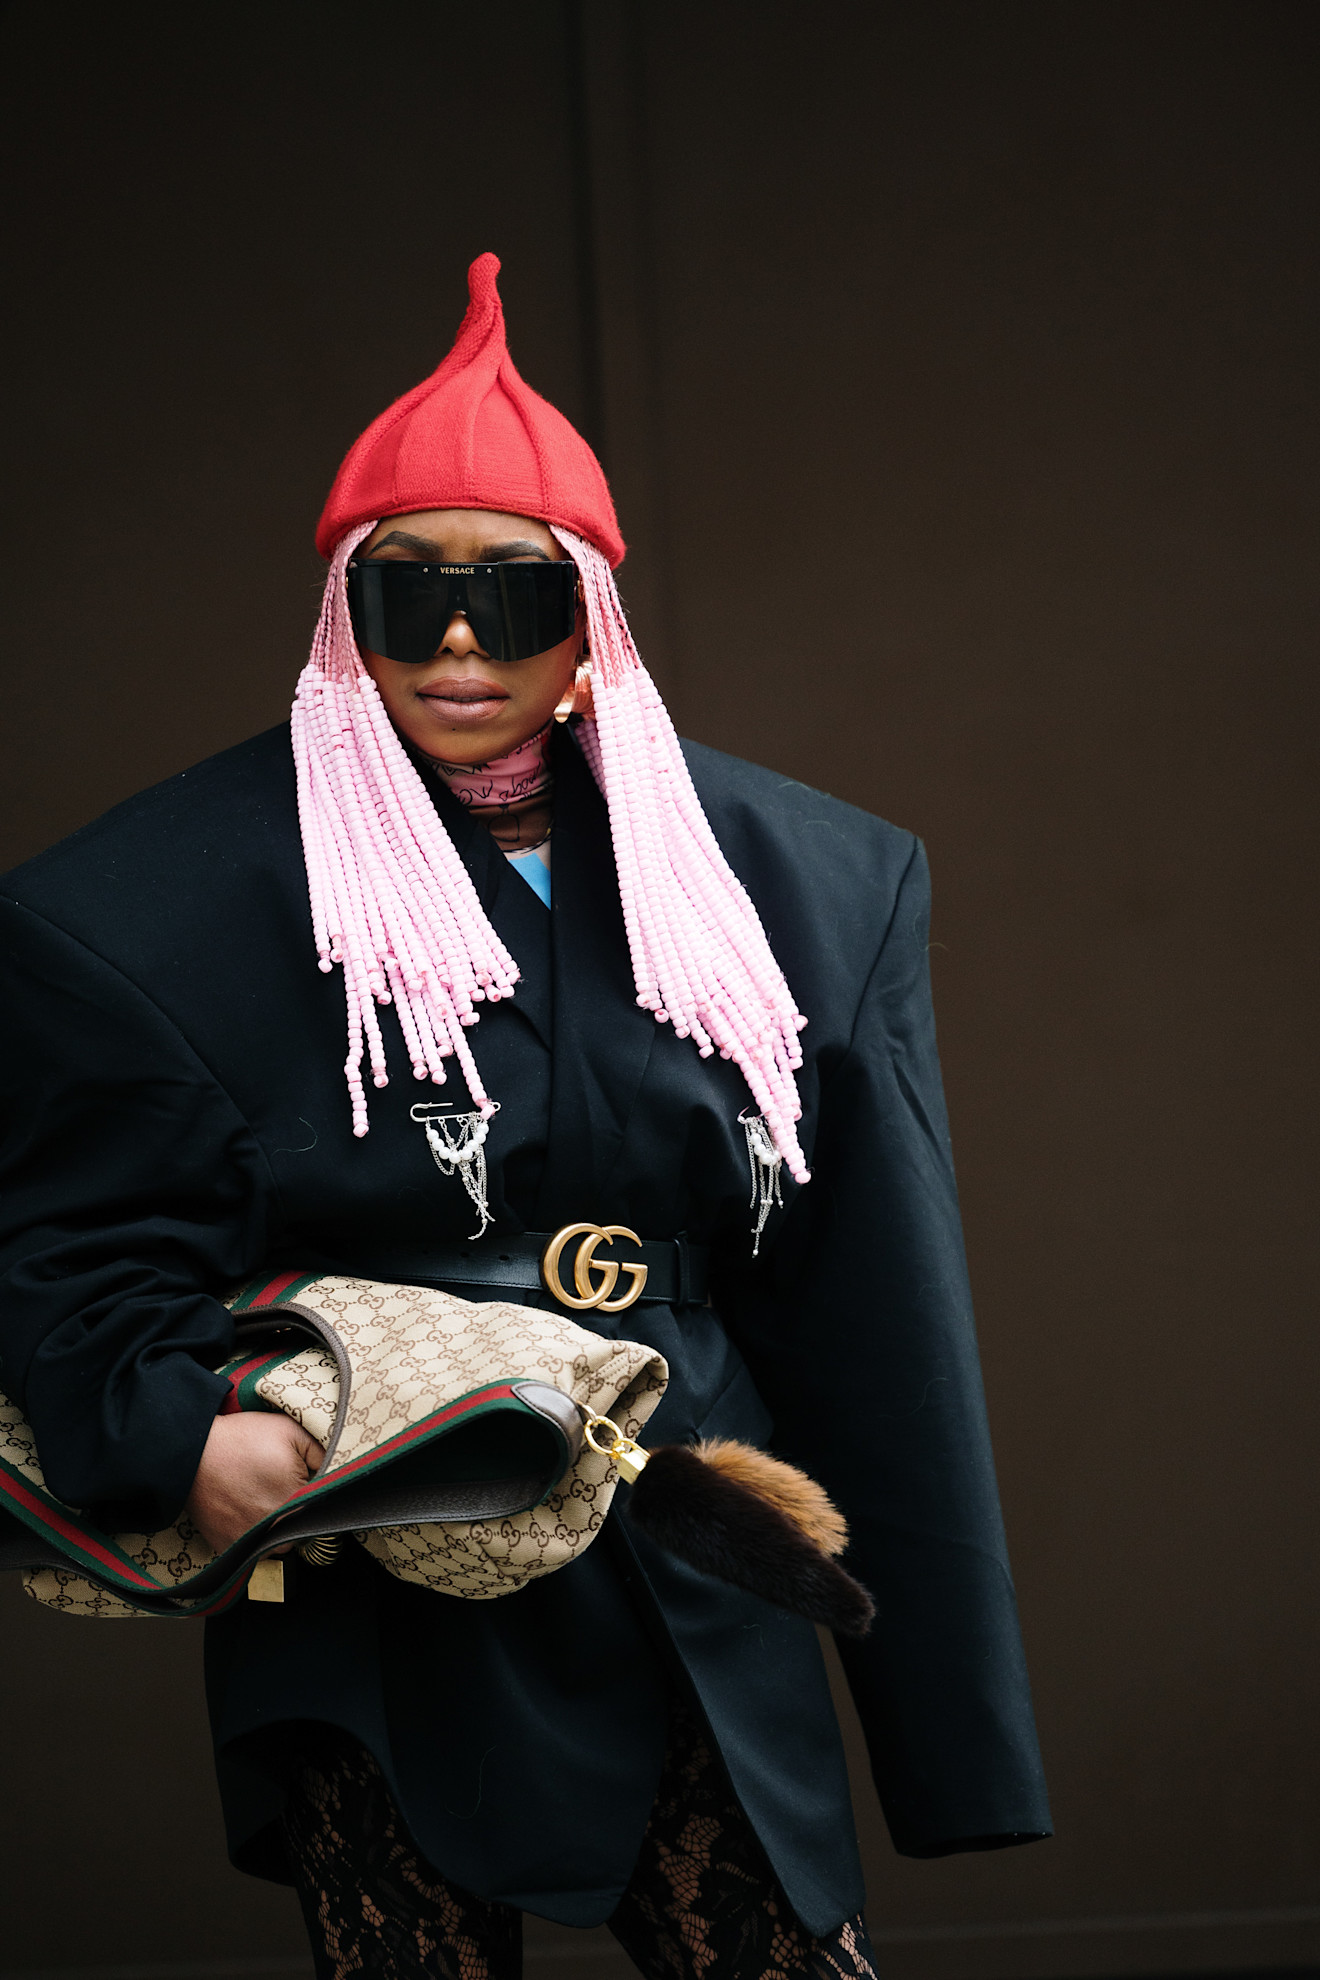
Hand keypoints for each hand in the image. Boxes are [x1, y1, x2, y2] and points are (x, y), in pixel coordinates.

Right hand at [185, 1412, 324, 1555]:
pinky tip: (246, 1506)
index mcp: (295, 1503)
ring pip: (280, 1542)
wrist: (191, 1452)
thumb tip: (340, 1470)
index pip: (322, 1508)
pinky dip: (254, 1533)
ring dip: (279, 1525)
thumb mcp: (291, 1431)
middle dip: (299, 1509)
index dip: (316, 1491)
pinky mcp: (229, 1548)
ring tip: (262, 1495)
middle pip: (302, 1528)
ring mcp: (250, 1543)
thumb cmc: (242, 1439)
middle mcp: (275, 1531)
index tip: (305, 1478)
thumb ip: (323, 1452)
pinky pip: (253, 1548)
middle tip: (280, 1483)